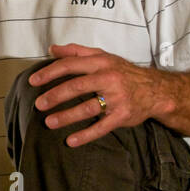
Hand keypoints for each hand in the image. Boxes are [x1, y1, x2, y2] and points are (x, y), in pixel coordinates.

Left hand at [27, 44, 172, 146]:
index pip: (71, 65)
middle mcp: (108, 79)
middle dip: (55, 96)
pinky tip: (70, 141)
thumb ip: (77, 52)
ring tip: (49, 123)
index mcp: (101, 63)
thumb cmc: (124, 72)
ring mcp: (116, 98)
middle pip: (77, 86)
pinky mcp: (122, 116)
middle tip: (38, 105)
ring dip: (66, 117)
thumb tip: (52, 49)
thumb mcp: (103, 56)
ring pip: (88, 108)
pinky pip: (102, 127)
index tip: (34, 81)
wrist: (156, 90)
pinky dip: (86, 135)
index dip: (50, 73)